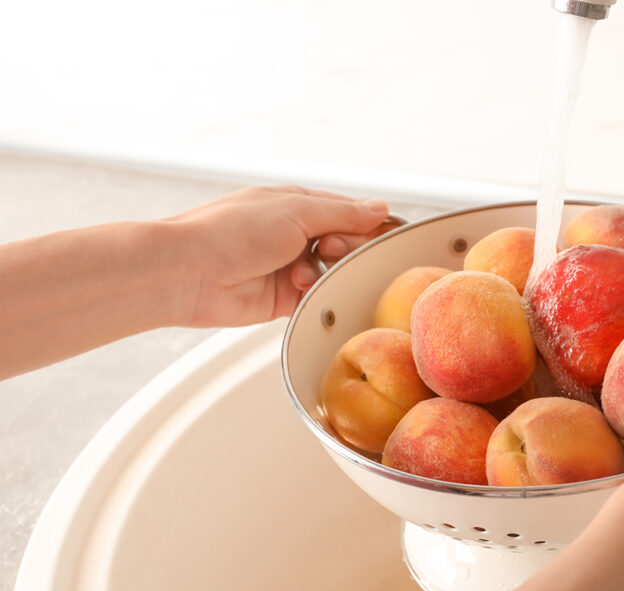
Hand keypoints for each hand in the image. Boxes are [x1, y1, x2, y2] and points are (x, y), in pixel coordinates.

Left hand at [169, 186, 390, 326]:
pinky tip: (301, 288)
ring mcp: (290, 267)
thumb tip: (381, 209)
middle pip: (347, 244)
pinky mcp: (284, 299)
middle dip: (345, 247)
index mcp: (298, 204)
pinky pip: (317, 298)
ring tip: (303, 271)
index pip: (350, 213)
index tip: (377, 235)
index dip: (367, 225)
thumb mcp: (294, 210)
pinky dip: (317, 295)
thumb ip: (343, 213)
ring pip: (334, 272)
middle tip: (327, 249)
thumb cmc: (231, 232)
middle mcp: (296, 234)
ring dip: (327, 272)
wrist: (188, 273)